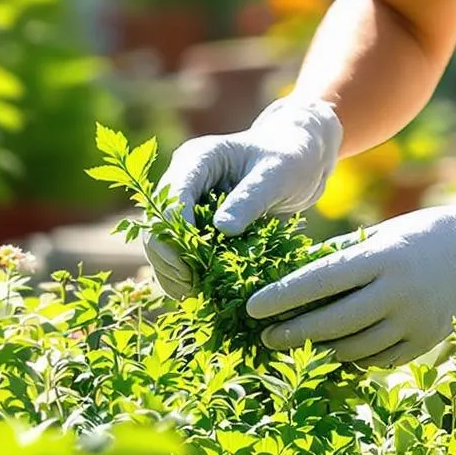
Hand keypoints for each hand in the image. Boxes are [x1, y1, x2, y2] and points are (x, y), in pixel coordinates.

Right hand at [145, 97, 342, 296]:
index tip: (192, 268)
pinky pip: (179, 253)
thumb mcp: (277, 174)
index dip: (175, 236)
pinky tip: (201, 293)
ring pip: (161, 243)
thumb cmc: (291, 158)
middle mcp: (184, 181)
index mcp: (197, 160)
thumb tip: (221, 230)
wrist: (298, 159)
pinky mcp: (197, 224)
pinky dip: (186, 275)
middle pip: (157, 224)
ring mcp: (187, 203)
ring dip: (173, 272)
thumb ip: (250, 198)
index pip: (170, 200)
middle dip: (169, 259)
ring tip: (195, 296)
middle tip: (192, 289)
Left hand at [244, 191, 455, 367]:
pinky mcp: (425, 342)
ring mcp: (414, 321)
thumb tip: (288, 275)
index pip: (321, 280)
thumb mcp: (379, 235)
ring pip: (353, 347)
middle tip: (265, 336)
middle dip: (293, 332)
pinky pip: (377, 360)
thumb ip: (338, 256)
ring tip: (294, 344)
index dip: (282, 296)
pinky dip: (351, 357)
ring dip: (319, 349)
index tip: (251, 306)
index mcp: (382, 257)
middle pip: (333, 322)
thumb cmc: (418, 237)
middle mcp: (398, 291)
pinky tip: (332, 351)